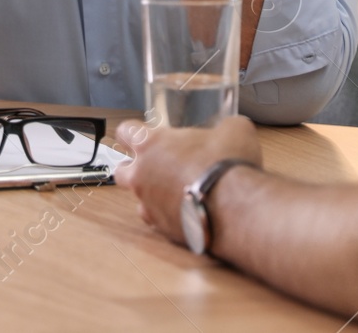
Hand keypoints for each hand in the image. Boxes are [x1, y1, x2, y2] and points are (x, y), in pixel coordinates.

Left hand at [114, 116, 261, 243]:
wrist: (236, 208)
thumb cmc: (228, 165)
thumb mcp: (234, 130)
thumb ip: (222, 128)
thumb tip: (230, 130)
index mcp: (151, 144)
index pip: (125, 131)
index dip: (132, 132)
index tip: (138, 134)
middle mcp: (142, 175)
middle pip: (121, 170)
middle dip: (133, 168)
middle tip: (153, 165)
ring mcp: (150, 205)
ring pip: (139, 199)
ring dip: (152, 195)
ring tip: (175, 192)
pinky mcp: (164, 229)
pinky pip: (158, 221)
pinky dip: (168, 216)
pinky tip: (185, 212)